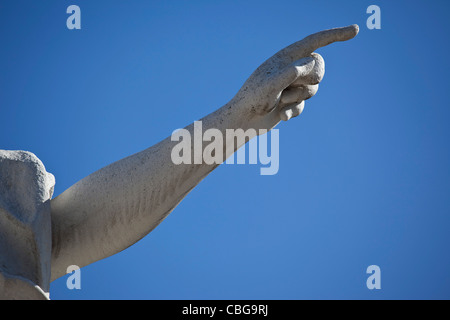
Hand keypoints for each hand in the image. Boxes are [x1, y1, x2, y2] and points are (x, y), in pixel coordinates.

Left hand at [232, 24, 358, 126]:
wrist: (243, 120)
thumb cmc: (252, 98)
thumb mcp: (270, 84)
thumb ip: (291, 72)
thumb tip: (312, 62)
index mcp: (285, 57)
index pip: (315, 42)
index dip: (336, 35)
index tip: (355, 30)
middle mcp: (291, 69)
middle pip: (320, 68)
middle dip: (311, 80)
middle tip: (290, 87)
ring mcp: (292, 86)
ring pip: (314, 88)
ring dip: (297, 97)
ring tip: (279, 100)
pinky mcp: (291, 101)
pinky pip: (304, 105)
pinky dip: (293, 111)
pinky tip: (280, 114)